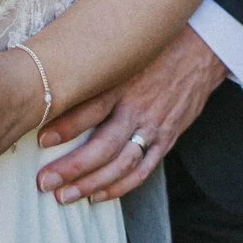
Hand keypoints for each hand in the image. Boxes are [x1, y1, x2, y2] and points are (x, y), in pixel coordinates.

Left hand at [36, 26, 226, 204]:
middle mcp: (138, 107)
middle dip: (73, 167)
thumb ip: (94, 64)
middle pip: (104, 145)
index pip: (92, 107)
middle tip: (45, 181)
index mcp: (123, 82)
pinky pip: (143, 169)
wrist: (202, 50)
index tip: (40, 139)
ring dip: (92, 183)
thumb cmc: (154, 47)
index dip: (66, 125)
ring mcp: (154, 126)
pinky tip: (98, 195)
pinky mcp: (167, 139)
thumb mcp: (123, 50)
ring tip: (64, 195)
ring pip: (122, 163)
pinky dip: (120, 186)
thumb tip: (53, 71)